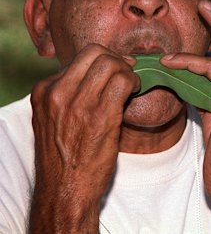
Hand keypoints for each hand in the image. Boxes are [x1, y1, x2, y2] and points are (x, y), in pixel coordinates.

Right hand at [28, 45, 139, 232]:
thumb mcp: (54, 118)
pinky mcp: (100, 115)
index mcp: (45, 91)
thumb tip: (96, 75)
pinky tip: (135, 92)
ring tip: (131, 85)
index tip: (116, 68)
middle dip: (117, 59)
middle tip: (128, 72)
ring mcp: (78, 103)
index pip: (81, 56)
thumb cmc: (64, 156)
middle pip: (96, 52)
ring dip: (128, 70)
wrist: (66, 188)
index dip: (104, 59)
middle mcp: (58, 93)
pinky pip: (124, 82)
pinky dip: (134, 82)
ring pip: (112, 63)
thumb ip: (69, 95)